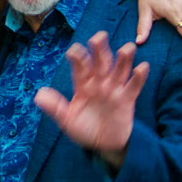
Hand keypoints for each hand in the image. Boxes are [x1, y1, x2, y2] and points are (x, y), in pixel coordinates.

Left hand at [35, 31, 148, 166]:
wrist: (103, 145)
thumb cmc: (84, 129)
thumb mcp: (67, 120)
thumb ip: (55, 108)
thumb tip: (39, 95)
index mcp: (82, 85)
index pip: (80, 67)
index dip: (78, 58)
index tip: (75, 50)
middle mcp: (99, 83)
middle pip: (100, 62)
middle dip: (100, 49)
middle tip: (100, 36)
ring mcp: (114, 90)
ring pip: (119, 70)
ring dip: (124, 59)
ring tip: (127, 47)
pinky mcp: (127, 100)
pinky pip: (133, 86)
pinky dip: (139, 77)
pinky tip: (142, 67)